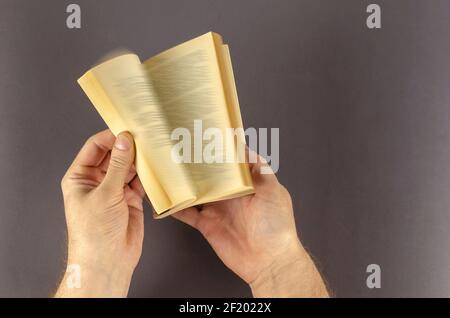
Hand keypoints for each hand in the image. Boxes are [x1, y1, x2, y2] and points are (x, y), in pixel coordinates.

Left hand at [55, 130, 144, 296]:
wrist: (108, 261)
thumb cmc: (94, 232)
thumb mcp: (105, 194)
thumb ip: (118, 166)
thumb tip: (124, 141)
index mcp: (80, 177)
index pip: (95, 147)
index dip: (111, 137)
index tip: (128, 129)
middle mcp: (97, 181)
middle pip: (114, 155)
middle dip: (128, 147)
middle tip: (145, 136)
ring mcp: (114, 190)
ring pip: (128, 167)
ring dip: (140, 161)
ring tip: (153, 150)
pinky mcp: (130, 199)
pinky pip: (140, 181)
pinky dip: (148, 175)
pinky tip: (156, 168)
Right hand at [174, 151, 328, 296]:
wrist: (269, 260)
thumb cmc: (277, 226)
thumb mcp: (273, 193)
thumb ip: (261, 171)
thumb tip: (248, 149)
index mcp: (247, 185)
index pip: (231, 165)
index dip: (221, 153)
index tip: (208, 139)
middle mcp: (230, 196)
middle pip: (210, 178)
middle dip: (198, 167)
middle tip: (182, 152)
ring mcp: (218, 210)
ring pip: (196, 193)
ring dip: (185, 186)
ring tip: (170, 172)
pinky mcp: (208, 225)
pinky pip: (189, 214)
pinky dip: (177, 209)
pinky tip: (167, 202)